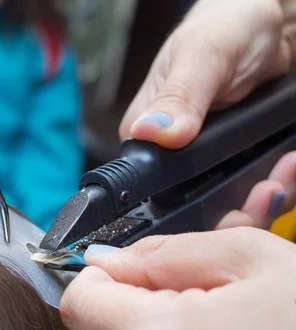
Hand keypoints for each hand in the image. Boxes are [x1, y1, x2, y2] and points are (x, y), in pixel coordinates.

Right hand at [120, 0, 295, 228]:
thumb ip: (179, 96)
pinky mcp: (233, 162)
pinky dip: (277, 185)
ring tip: (285, 175)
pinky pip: (252, 189)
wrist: (268, 23)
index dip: (191, 206)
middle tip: (268, 189)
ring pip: (228, 204)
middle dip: (237, 208)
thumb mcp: (203, 55)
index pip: (156, 194)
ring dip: (263, 200)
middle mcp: (171, 157)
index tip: (229, 203)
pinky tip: (287, 169)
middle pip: (198, 207)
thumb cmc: (228, 24)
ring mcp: (205, 163)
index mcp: (146, 138)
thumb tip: (151, 132)